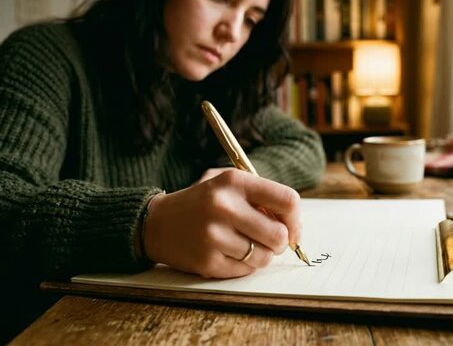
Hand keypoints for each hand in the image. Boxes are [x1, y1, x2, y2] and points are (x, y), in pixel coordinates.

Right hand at [143, 169, 301, 278]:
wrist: (156, 222)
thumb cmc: (202, 202)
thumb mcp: (227, 184)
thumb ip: (261, 196)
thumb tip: (293, 224)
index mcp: (234, 182)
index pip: (287, 200)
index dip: (296, 219)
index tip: (292, 228)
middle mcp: (224, 206)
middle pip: (280, 235)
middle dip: (281, 242)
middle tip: (270, 240)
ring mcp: (214, 236)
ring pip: (265, 257)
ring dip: (262, 255)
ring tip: (245, 245)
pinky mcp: (207, 261)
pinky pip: (245, 271)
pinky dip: (244, 266)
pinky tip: (228, 253)